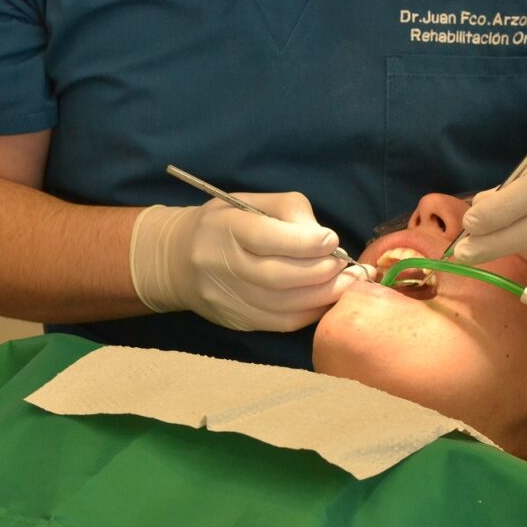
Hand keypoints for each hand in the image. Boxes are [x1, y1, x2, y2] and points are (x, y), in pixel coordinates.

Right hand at [129, 193, 372, 331]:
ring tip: (346, 284)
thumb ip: (290, 212)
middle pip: (277, 277)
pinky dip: (309, 314)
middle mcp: (220, 264)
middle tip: (347, 267)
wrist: (179, 259)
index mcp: (224, 226)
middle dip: (321, 273)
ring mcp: (225, 297)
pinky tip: (325, 301)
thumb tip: (326, 241)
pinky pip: (279, 323)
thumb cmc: (227, 224)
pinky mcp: (234, 320)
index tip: (332, 241)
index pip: (267, 238)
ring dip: (322, 297)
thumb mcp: (252, 203)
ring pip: (282, 305)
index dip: (306, 242)